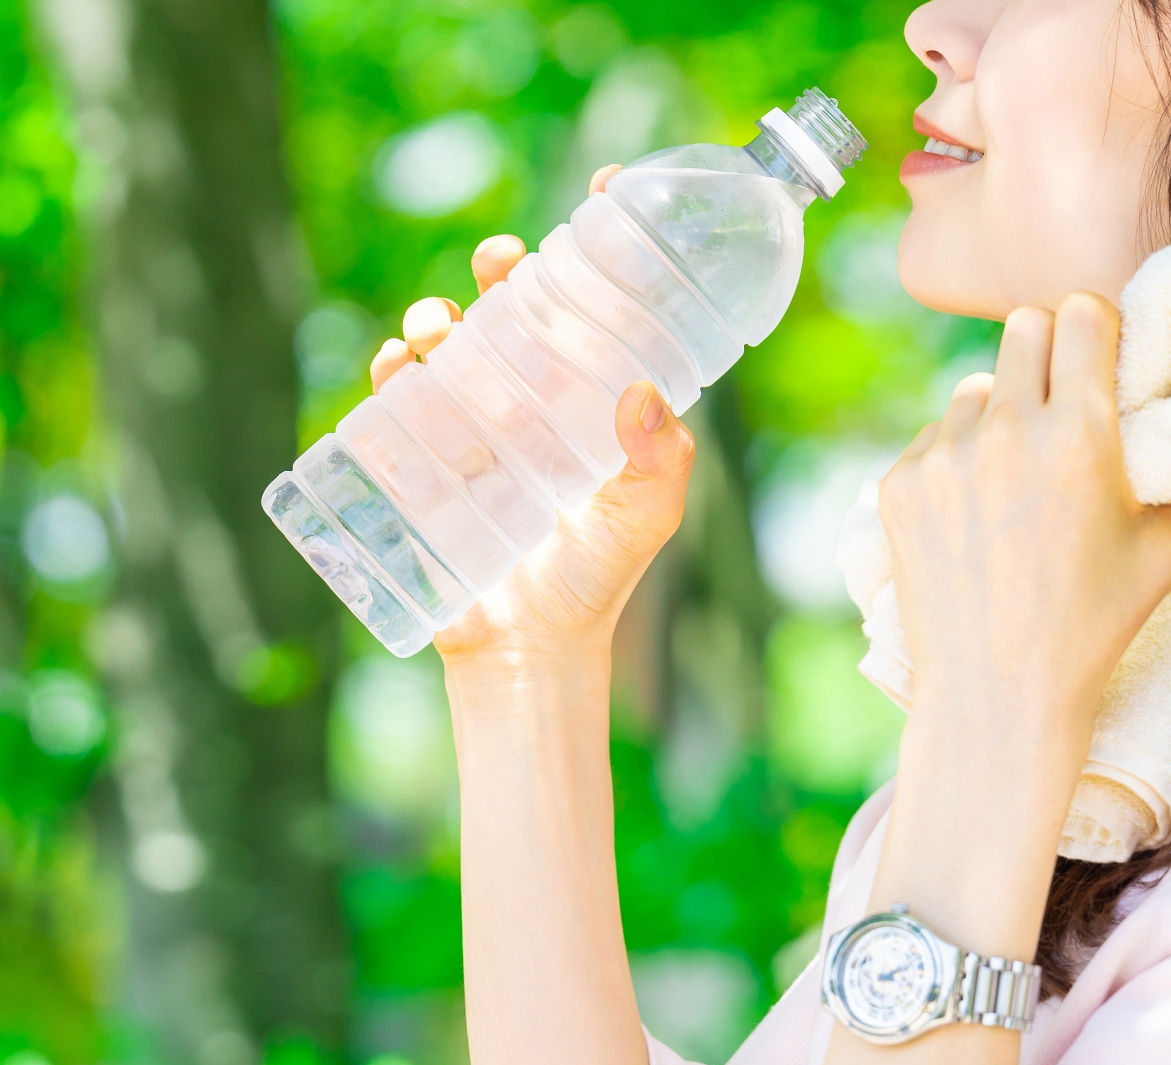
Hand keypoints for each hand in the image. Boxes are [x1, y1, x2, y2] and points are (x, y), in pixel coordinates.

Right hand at [367, 164, 695, 664]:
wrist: (528, 650)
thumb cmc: (595, 578)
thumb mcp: (645, 517)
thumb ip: (659, 463)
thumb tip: (645, 394)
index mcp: (593, 398)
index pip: (601, 307)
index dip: (600, 246)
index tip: (602, 189)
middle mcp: (533, 398)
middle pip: (518, 308)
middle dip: (506, 268)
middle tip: (505, 259)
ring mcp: (473, 424)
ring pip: (450, 342)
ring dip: (437, 315)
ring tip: (441, 327)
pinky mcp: (422, 457)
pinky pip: (396, 398)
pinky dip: (391, 371)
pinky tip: (399, 366)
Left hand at [826, 294, 1170, 1064]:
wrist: (996, 693)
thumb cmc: (1094, 626)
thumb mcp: (1167, 557)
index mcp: (1080, 434)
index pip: (1081, 313)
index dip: (1095, 328)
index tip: (1100, 354)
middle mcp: (1007, 431)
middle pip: (1022, 325)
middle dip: (1045, 351)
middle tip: (1058, 399)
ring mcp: (945, 455)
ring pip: (974, 387)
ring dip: (996, 412)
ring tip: (1017, 476)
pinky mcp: (900, 483)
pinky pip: (932, 438)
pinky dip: (954, 461)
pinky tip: (976, 515)